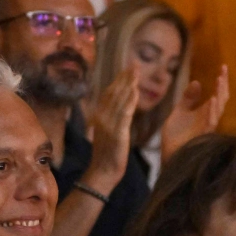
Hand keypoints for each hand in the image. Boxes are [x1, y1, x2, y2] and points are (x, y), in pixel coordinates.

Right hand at [85, 67, 137, 189]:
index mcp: (100, 116)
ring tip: (136, 72)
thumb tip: (118, 107)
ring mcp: (108, 124)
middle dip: (124, 77)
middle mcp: (102, 116)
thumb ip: (111, 118)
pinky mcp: (117, 133)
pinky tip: (135, 91)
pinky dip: (129, 101)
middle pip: (114, 92)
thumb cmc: (106, 155)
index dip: (118, 79)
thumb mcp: (107, 132)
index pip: (109, 93)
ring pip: (119, 99)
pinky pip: (123, 114)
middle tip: (134, 63)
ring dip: (128, 84)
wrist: (102, 172)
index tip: (127, 68)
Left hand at [160, 64, 226, 160]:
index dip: (221, 81)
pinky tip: (213, 99)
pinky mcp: (202, 136)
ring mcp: (207, 127)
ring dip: (219, 94)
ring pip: (218, 109)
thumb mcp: (179, 112)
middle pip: (222, 99)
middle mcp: (209, 118)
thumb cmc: (175, 137)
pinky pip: (211, 122)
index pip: (218, 93)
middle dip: (223, 85)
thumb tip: (197, 82)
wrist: (169, 156)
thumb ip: (188, 99)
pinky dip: (212, 110)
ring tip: (219, 80)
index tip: (223, 66)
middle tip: (223, 70)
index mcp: (205, 112)